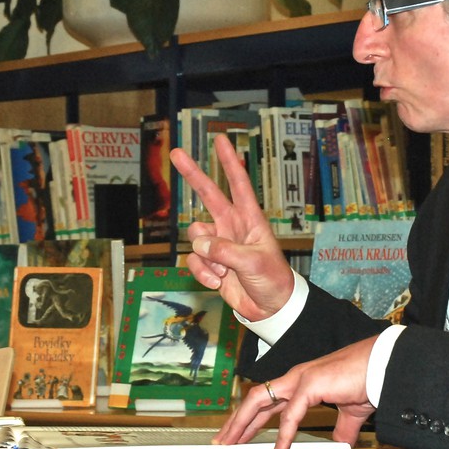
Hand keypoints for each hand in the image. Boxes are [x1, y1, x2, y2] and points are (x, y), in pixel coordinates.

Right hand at [170, 134, 293, 320]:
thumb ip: (224, 251)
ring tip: (224, 273)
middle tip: (176, 153)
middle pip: (208, 195)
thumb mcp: (252, 262)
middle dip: (192, 174)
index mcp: (249, 219)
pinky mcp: (210, 264)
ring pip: (196, 237)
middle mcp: (232, 226)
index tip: (220, 140)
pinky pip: (194, 261)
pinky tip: (218, 283)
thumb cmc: (272, 279)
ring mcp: (219, 244)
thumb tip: (199, 243)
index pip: (238, 184)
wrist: (270, 308)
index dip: (229, 162)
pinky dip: (202, 273)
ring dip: (206, 257)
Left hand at [216, 336, 378, 448]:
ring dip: (243, 424)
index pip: (267, 401)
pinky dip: (281, 437)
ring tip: (231, 444)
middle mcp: (294, 379)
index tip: (236, 434)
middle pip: (255, 400)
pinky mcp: (310, 385)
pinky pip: (290, 416)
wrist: (384, 367)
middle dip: (236, 421)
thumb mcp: (351, 413)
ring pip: (259, 401)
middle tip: (220, 441)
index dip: (250, 419)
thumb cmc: (368, 382)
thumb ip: (342, 430)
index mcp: (301, 383)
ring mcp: (299, 379)